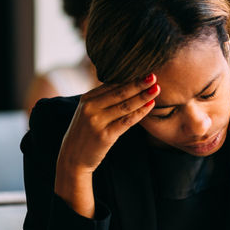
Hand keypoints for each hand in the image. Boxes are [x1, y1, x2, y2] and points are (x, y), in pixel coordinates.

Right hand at [55, 74, 159, 216]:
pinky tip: (150, 106)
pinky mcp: (104, 135)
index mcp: (86, 99)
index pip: (111, 85)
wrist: (73, 158)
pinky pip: (126, 121)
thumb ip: (102, 100)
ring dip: (143, 97)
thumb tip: (125, 86)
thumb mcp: (88, 113)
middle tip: (153, 76)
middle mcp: (90, 108)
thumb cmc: (86, 134)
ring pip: (125, 106)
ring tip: (156, 90)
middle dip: (138, 84)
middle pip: (119, 93)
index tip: (143, 71)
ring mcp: (96, 122)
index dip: (129, 78)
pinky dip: (140, 113)